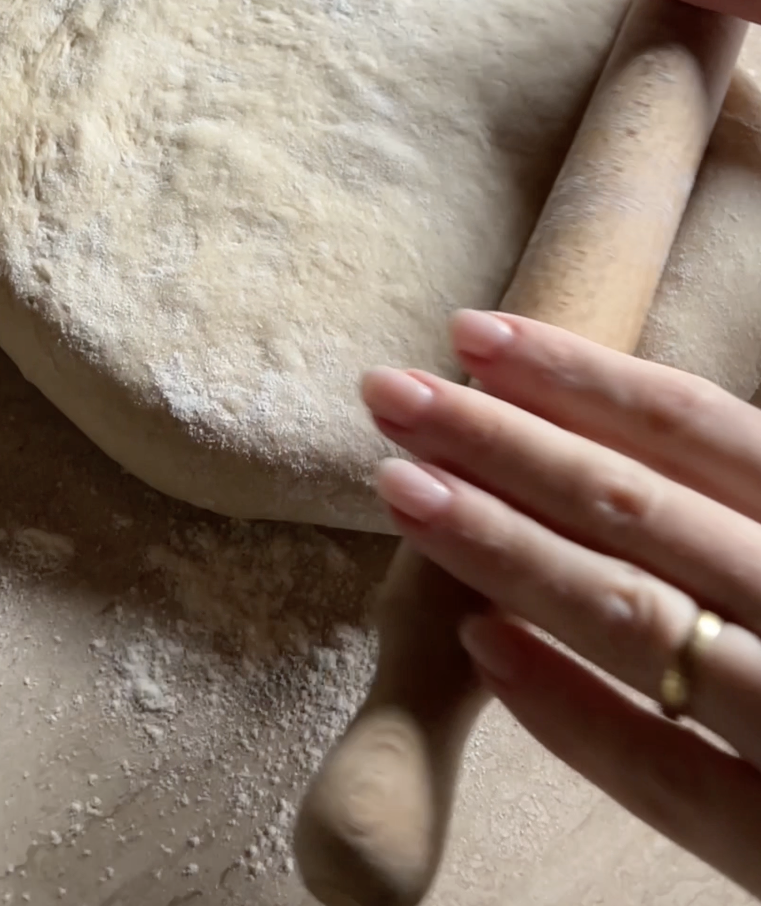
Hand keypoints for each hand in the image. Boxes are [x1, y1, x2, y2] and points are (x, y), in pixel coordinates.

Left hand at [363, 313, 760, 896]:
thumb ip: (758, 489)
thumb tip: (649, 427)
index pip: (700, 427)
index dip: (579, 376)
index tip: (472, 332)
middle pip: (643, 507)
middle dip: (501, 441)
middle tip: (389, 393)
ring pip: (637, 618)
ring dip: (505, 547)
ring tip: (402, 490)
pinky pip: (670, 780)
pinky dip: (571, 710)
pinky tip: (479, 648)